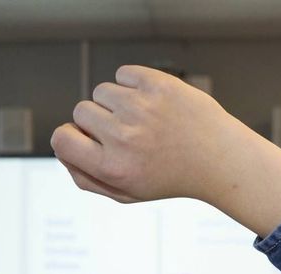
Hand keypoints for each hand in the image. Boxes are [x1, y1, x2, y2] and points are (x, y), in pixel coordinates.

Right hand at [51, 65, 239, 204]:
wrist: (219, 159)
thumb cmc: (171, 176)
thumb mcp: (126, 193)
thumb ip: (87, 178)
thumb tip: (62, 150)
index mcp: (112, 168)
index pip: (61, 139)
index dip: (70, 137)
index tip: (87, 140)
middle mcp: (123, 137)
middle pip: (81, 111)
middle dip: (98, 120)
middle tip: (127, 133)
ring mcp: (140, 108)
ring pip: (102, 90)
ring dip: (117, 102)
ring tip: (144, 119)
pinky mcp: (158, 85)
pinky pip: (124, 73)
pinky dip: (133, 84)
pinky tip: (152, 103)